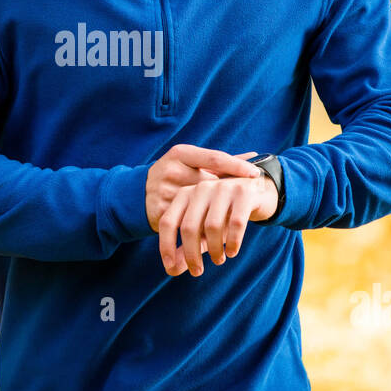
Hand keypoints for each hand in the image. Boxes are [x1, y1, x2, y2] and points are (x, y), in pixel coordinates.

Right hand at [146, 144, 261, 232]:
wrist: (134, 194)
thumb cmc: (175, 175)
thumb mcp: (192, 163)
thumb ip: (222, 162)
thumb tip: (255, 156)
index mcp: (180, 154)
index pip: (214, 158)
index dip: (236, 166)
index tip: (256, 174)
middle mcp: (171, 170)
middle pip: (210, 185)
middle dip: (228, 196)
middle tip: (251, 201)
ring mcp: (163, 191)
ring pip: (200, 207)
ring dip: (217, 217)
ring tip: (234, 221)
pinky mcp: (159, 212)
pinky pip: (187, 223)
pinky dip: (202, 231)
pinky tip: (214, 236)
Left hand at [157, 174, 278, 276]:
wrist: (257, 192)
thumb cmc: (224, 215)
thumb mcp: (203, 231)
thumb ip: (186, 249)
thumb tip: (171, 271)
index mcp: (185, 195)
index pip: (168, 222)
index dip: (166, 246)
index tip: (170, 268)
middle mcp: (201, 188)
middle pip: (189, 227)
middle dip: (191, 255)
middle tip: (197, 272)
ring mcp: (223, 188)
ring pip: (212, 226)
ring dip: (214, 250)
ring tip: (219, 260)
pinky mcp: (245, 193)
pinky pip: (236, 223)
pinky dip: (233, 242)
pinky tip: (232, 252)